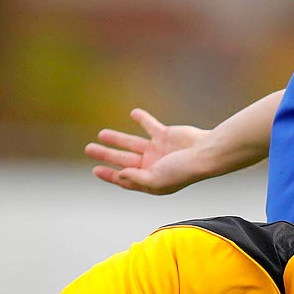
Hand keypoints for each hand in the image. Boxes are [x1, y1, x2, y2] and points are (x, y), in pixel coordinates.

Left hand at [87, 110, 213, 194]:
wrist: (205, 153)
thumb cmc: (183, 170)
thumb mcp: (156, 180)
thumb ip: (136, 178)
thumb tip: (118, 174)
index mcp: (150, 180)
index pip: (125, 178)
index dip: (109, 174)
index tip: (95, 169)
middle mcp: (152, 165)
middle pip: (124, 159)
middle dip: (106, 154)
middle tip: (88, 149)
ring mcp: (158, 150)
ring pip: (132, 143)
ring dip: (116, 138)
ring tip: (101, 134)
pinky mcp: (165, 135)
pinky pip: (150, 125)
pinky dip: (142, 119)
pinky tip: (133, 113)